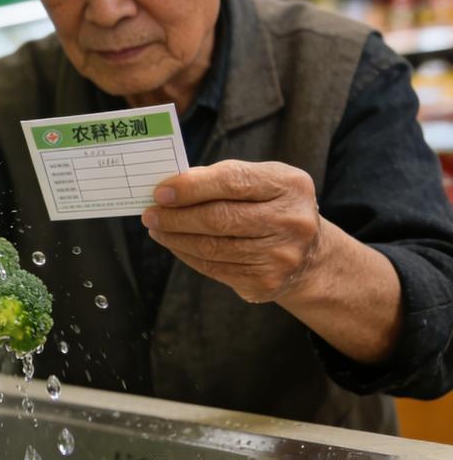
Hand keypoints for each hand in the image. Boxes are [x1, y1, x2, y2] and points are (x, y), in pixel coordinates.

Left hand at [141, 160, 323, 302]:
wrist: (309, 256)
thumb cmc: (272, 207)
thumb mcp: (260, 181)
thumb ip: (221, 178)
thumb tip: (171, 186)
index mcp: (289, 185)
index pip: (231, 181)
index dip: (191, 187)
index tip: (160, 192)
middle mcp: (290, 221)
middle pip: (218, 218)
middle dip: (176, 216)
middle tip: (150, 213)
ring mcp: (280, 255)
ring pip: (211, 247)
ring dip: (174, 237)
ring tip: (156, 227)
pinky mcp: (265, 281)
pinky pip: (213, 268)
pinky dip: (186, 254)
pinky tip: (174, 244)